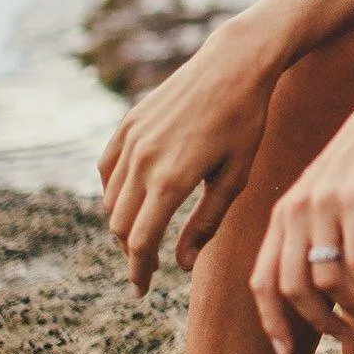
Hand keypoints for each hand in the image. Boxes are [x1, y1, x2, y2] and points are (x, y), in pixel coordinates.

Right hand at [99, 22, 278, 292]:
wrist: (233, 64)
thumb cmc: (245, 122)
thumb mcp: (235, 177)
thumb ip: (207, 222)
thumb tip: (182, 264)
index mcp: (172, 180)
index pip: (141, 242)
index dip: (139, 271)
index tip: (142, 290)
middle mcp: (143, 161)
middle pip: (121, 226)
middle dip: (132, 251)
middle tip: (149, 265)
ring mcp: (131, 140)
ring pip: (111, 200)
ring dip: (124, 223)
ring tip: (145, 234)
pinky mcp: (127, 123)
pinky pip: (107, 169)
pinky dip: (113, 191)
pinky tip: (131, 199)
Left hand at [249, 72, 353, 353]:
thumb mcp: (331, 193)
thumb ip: (315, 230)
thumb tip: (316, 284)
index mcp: (283, 213)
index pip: (262, 281)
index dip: (271, 323)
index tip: (287, 353)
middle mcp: (296, 209)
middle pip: (290, 288)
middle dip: (316, 323)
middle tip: (345, 336)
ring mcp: (325, 203)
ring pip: (323, 280)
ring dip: (347, 311)